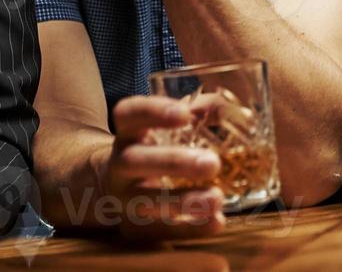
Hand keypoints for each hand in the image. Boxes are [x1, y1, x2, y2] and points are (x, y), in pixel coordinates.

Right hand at [99, 96, 224, 239]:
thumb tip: (228, 109)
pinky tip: (216, 222)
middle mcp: (119, 164)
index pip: (128, 114)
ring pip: (145, 201)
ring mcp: (123, 197)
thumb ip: (198, 112)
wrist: (113, 185)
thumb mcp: (164, 125)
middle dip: (174, 162)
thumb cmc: (153, 147)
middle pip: (135, 161)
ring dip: (183, 202)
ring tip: (217, 199)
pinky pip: (158, 231)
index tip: (185, 114)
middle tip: (212, 163)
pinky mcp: (133, 227)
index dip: (154, 111)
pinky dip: (189, 229)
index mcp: (127, 132)